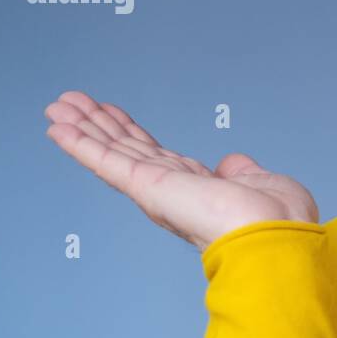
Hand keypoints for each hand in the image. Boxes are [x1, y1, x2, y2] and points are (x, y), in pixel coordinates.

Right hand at [44, 90, 317, 250]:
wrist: (275, 237)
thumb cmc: (279, 220)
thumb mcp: (262, 184)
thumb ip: (243, 172)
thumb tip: (232, 165)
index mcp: (198, 190)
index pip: (157, 155)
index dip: (132, 133)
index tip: (112, 113)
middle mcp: (172, 191)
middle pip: (126, 150)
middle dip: (98, 126)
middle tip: (69, 101)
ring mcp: (157, 191)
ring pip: (112, 152)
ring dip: (83, 128)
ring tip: (57, 105)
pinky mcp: (147, 188)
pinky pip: (107, 162)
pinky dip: (81, 144)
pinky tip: (58, 127)